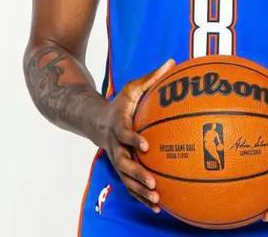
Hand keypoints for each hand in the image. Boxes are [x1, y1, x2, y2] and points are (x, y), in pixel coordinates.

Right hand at [97, 58, 175, 212]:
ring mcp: (116, 159)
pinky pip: (130, 186)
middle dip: (137, 174)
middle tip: (153, 182)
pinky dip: (141, 197)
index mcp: (118, 125)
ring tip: (156, 199)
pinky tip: (157, 206)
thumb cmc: (120, 103)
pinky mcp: (120, 169)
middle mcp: (115, 145)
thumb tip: (172, 61)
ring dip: (139, 191)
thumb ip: (152, 77)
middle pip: (123, 163)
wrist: (95, 122)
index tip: (146, 145)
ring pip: (126, 179)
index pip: (124, 134)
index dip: (133, 139)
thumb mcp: (132, 87)